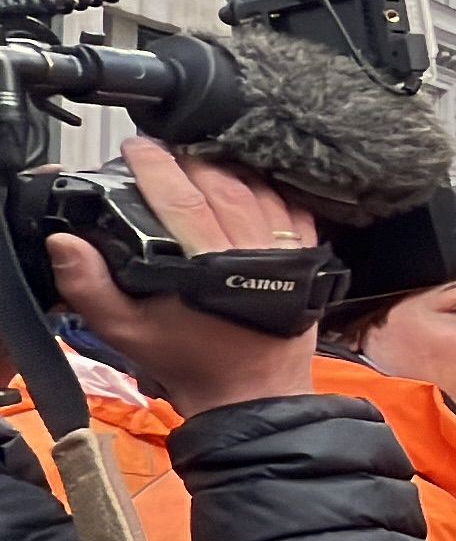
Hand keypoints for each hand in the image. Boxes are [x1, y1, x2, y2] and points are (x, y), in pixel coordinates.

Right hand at [45, 139, 315, 416]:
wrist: (251, 393)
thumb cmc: (188, 360)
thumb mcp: (126, 330)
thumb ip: (89, 286)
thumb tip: (64, 241)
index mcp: (207, 267)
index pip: (181, 198)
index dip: (156, 166)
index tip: (136, 148)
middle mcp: (251, 253)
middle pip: (222, 185)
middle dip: (190, 162)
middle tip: (164, 155)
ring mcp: (286, 255)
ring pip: (258, 191)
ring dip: (228, 170)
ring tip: (199, 164)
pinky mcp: (308, 259)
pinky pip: (293, 210)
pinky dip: (270, 190)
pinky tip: (248, 184)